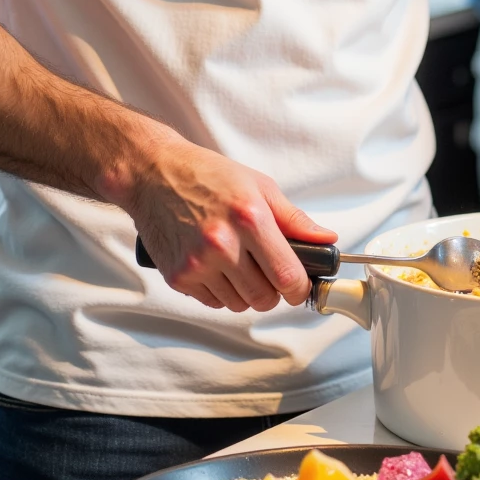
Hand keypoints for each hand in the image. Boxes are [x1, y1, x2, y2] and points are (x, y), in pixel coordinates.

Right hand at [131, 131, 335, 312]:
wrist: (154, 174)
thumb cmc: (207, 176)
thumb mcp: (259, 186)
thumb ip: (294, 219)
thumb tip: (325, 240)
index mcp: (249, 217)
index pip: (287, 276)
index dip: (299, 288)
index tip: (299, 286)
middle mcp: (222, 243)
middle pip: (264, 298)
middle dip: (272, 291)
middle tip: (267, 272)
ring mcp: (197, 263)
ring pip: (238, 305)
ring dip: (245, 292)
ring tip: (238, 263)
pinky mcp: (178, 276)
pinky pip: (212, 302)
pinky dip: (220, 291)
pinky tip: (215, 265)